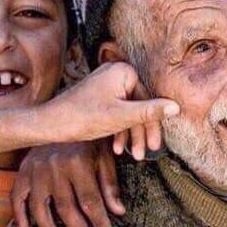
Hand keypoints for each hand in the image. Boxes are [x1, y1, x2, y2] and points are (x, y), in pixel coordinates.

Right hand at [12, 140, 123, 226]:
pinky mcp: (23, 170)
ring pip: (40, 207)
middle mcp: (54, 167)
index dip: (99, 222)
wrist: (62, 115)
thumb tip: (119, 212)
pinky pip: (16, 197)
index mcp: (78, 162)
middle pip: (66, 208)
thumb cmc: (88, 138)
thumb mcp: (104, 156)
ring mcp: (35, 170)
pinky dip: (19, 214)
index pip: (90, 200)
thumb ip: (110, 184)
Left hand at [45, 63, 178, 144]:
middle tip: (145, 153)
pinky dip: (118, 129)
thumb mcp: (122, 117)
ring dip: (130, 134)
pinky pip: (116, 111)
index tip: (154, 146)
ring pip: (127, 111)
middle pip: (139, 106)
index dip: (153, 125)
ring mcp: (106, 84)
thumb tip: (176, 107)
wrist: (50, 123)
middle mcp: (116, 72)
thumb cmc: (84, 117)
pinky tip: (117, 147)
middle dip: (141, 132)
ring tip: (133, 155)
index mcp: (124, 71)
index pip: (149, 100)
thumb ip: (150, 112)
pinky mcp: (98, 94)